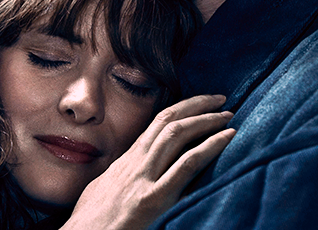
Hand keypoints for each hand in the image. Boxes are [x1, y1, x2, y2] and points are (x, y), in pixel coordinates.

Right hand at [62, 94, 234, 229]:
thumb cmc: (90, 222)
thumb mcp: (104, 189)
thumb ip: (124, 175)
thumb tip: (136, 170)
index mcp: (128, 160)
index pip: (158, 123)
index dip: (182, 109)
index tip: (201, 102)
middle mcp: (136, 162)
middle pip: (168, 120)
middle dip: (197, 105)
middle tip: (221, 100)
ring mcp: (144, 178)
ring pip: (177, 134)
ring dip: (206, 120)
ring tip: (227, 115)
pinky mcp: (153, 199)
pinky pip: (186, 165)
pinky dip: (209, 147)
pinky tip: (226, 138)